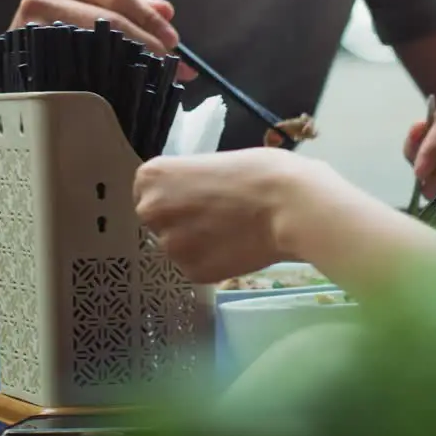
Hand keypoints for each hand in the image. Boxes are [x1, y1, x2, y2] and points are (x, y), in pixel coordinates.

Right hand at [12, 0, 194, 79]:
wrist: (10, 64)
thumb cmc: (58, 31)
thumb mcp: (91, 8)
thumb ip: (130, 5)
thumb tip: (167, 11)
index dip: (149, 18)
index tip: (174, 41)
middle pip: (109, 19)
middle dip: (148, 42)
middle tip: (173, 63)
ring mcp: (32, 28)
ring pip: (96, 45)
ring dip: (133, 62)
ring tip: (157, 75)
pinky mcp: (30, 60)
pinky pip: (79, 69)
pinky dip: (108, 78)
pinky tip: (126, 87)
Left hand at [134, 149, 319, 282]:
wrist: (288, 205)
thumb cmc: (258, 171)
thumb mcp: (212, 163)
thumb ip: (188, 183)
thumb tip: (189, 197)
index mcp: (152, 177)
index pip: (147, 190)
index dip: (173, 194)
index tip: (196, 195)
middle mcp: (151, 211)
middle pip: (156, 221)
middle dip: (180, 221)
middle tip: (215, 215)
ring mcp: (170, 246)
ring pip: (177, 247)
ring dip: (196, 243)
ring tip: (230, 232)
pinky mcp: (191, 272)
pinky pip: (195, 267)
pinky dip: (211, 261)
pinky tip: (235, 248)